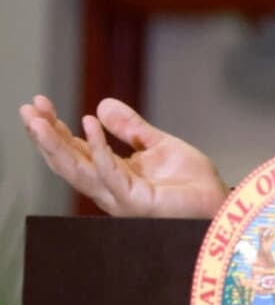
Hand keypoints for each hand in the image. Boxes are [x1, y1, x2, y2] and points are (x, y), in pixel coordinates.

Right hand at [19, 94, 228, 218]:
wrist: (217, 202)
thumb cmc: (190, 182)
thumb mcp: (159, 145)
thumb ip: (131, 128)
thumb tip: (101, 105)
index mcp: (112, 172)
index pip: (74, 150)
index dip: (54, 128)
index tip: (39, 103)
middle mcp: (109, 186)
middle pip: (67, 161)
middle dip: (44, 135)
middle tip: (27, 109)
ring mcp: (119, 195)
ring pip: (78, 169)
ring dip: (56, 144)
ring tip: (39, 119)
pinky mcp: (135, 199)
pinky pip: (110, 172)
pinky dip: (98, 148)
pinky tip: (88, 125)